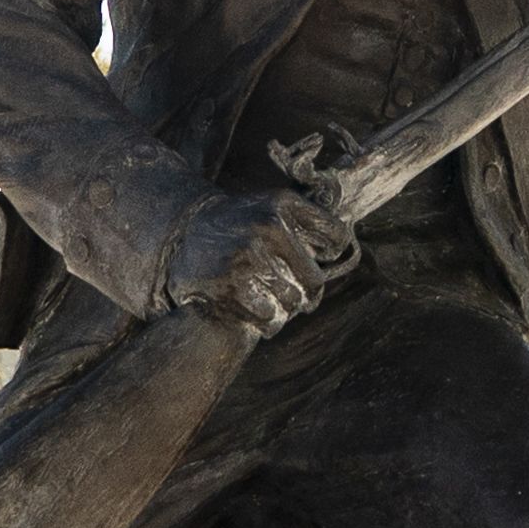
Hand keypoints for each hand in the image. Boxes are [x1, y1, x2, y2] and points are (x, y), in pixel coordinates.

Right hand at [165, 174, 356, 333]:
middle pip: (315, 282)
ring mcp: (246, 258)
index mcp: (283, 206)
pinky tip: (251, 307)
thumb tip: (344, 251)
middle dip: (304, 292)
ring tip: (262, 295)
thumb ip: (313, 224)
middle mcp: (266, 228)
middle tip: (285, 288)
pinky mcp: (229, 287)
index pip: (336, 239)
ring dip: (282, 307)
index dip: (329, 253)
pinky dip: (265, 321)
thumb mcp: (276, 208)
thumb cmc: (242, 225)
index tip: (313, 258)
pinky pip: (269, 319)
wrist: (184, 234)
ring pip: (292, 304)